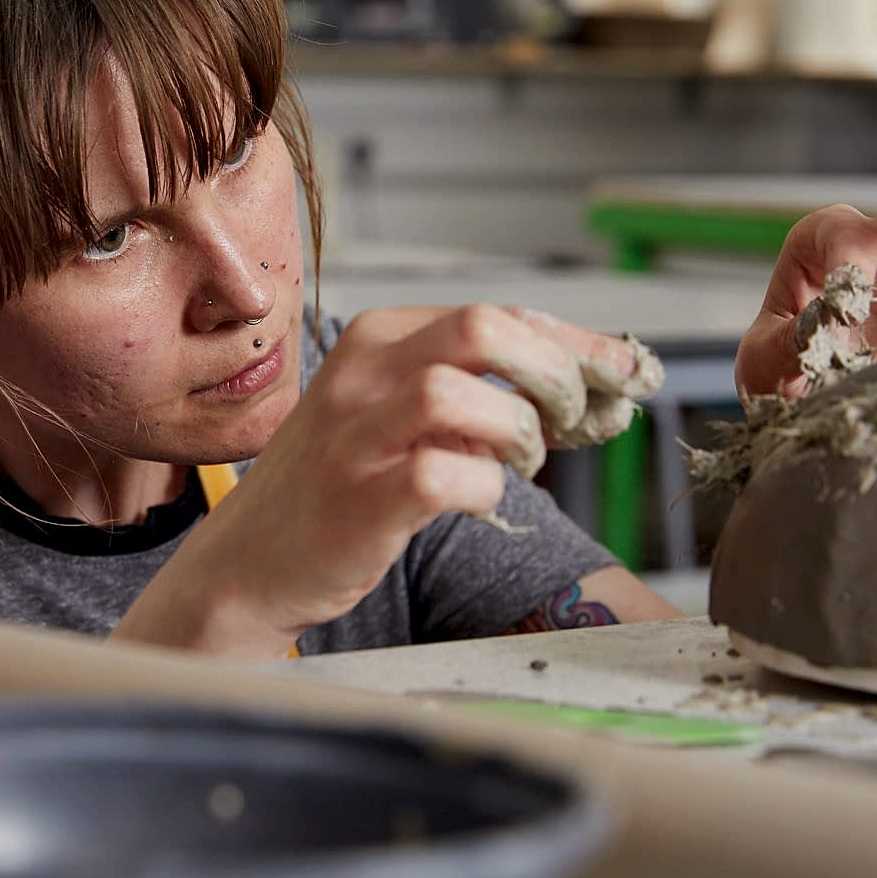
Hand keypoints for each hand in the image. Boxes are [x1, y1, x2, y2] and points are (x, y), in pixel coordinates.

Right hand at [114, 304, 656, 657]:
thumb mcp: (395, 415)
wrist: (247, 565)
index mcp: (377, 339)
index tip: (629, 374)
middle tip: (576, 421)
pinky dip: (484, 490)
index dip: (578, 343)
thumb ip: (476, 393)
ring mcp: (355, 437)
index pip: (499, 312)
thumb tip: (592, 392)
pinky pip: (447, 477)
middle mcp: (361, 374)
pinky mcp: (358, 501)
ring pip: (464, 394)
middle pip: (485, 328)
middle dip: (557, 371)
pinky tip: (477, 500)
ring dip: (519, 433)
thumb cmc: (336, 490)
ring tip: (520, 464)